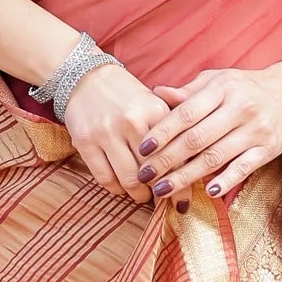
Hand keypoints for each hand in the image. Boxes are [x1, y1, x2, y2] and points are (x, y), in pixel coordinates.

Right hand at [62, 62, 171, 202]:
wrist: (87, 78)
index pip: (175, 156)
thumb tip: (195, 168)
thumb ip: (175, 131)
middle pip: (153, 172)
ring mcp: (107, 132)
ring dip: (138, 194)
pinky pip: (105, 178)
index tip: (183, 203)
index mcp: (155, 111)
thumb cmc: (128, 98)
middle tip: (161, 197)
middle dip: (159, 192)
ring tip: (142, 194)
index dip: (181, 185)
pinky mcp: (86, 142)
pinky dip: (116, 189)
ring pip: (129, 180)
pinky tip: (121, 186)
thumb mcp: (155, 105)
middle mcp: (132, 121)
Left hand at [136, 64, 281, 208]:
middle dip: (167, 160)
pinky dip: (226, 180)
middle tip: (145, 175)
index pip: (186, 113)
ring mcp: (256, 130)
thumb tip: (156, 93)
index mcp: (222, 88)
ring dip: (187, 176)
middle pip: (197, 139)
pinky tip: (208, 192)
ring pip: (216, 157)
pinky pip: (244, 167)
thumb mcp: (217, 81)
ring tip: (163, 190)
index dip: (163, 132)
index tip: (142, 148)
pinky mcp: (269, 149)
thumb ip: (188, 92)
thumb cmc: (244, 87)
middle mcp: (240, 108)